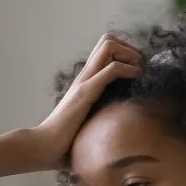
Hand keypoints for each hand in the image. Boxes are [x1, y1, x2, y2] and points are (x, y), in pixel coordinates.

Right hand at [31, 34, 142, 168]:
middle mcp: (84, 76)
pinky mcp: (86, 92)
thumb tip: (115, 127)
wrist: (46, 146)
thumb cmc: (66, 140)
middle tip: (139, 66)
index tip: (137, 68)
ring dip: (129, 54)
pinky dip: (129, 69)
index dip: (124, 51)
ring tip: (139, 70)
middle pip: (107, 40)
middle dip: (129, 48)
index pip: (104, 49)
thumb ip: (99, 115)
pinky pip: (112, 69)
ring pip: (109, 47)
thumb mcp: (89, 121)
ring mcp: (84, 81)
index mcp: (85, 81)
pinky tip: (137, 78)